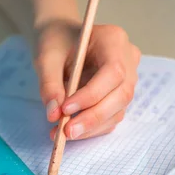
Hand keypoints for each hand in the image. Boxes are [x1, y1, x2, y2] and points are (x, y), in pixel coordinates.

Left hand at [35, 20, 140, 139]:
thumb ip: (49, 84)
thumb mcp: (46, 57)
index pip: (113, 72)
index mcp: (114, 40)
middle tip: (66, 132)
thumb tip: (53, 114)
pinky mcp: (119, 97)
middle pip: (121, 95)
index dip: (91, 94)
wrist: (62, 41)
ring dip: (91, 127)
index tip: (66, 109)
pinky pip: (111, 117)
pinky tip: (70, 131)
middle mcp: (128, 60)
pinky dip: (91, 128)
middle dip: (93, 117)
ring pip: (117, 110)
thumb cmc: (56, 41)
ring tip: (63, 134)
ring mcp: (128, 80)